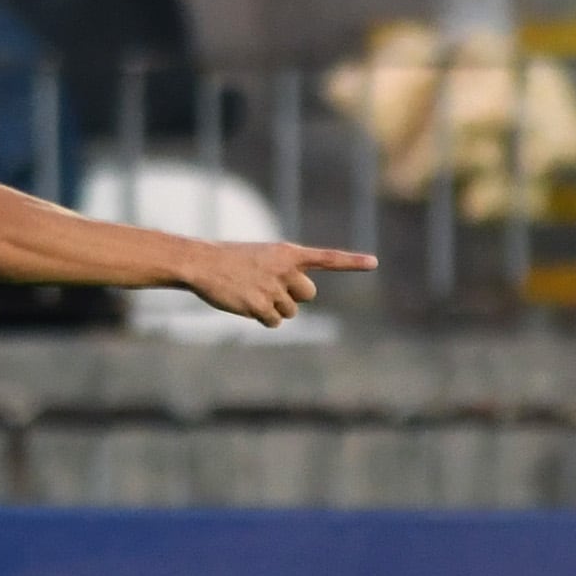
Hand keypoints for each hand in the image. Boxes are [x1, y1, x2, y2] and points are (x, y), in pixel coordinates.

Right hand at [179, 241, 376, 327]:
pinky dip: (262, 318)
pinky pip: (274, 322)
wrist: (201, 263)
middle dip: (294, 297)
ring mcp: (273, 289)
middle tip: (271, 289)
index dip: (352, 262)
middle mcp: (285, 270)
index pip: (327, 257)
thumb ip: (285, 272)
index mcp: (287, 253)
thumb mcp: (262, 257)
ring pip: (290, 312)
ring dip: (274, 308)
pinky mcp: (260, 307)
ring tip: (250, 293)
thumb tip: (293, 302)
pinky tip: (244, 304)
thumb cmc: (230, 259)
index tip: (374, 263)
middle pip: (308, 294)